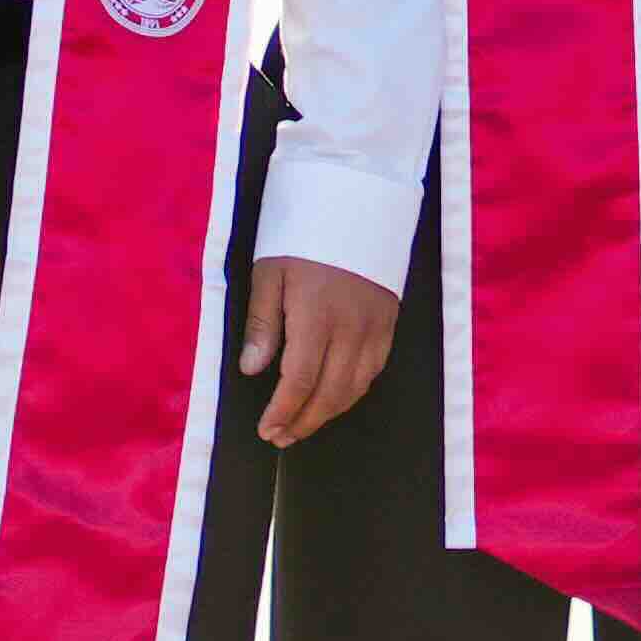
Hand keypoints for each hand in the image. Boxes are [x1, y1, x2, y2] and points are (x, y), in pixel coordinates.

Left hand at [239, 254, 397, 447]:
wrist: (355, 204)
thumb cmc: (304, 236)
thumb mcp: (270, 272)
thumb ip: (262, 323)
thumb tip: (251, 369)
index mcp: (316, 316)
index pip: (301, 380)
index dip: (283, 411)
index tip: (267, 429)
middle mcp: (351, 327)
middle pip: (330, 392)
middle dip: (304, 421)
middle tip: (280, 436)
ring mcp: (375, 326)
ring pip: (355, 387)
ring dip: (328, 413)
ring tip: (302, 424)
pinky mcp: (388, 322)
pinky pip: (374, 370)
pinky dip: (352, 391)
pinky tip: (334, 397)